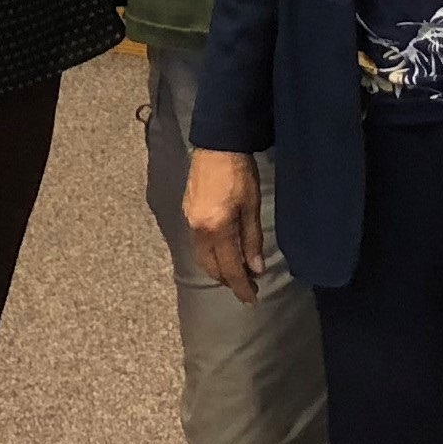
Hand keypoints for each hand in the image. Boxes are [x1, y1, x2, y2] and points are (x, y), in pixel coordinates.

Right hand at [182, 146, 263, 303]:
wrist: (217, 144)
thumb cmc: (240, 173)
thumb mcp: (252, 206)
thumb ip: (252, 240)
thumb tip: (256, 269)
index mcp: (216, 229)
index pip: (230, 268)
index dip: (241, 286)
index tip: (252, 299)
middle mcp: (198, 230)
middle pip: (212, 267)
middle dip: (229, 281)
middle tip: (247, 286)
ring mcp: (189, 221)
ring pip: (202, 258)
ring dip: (218, 270)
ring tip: (237, 273)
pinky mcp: (186, 212)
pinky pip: (197, 244)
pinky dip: (210, 255)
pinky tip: (222, 252)